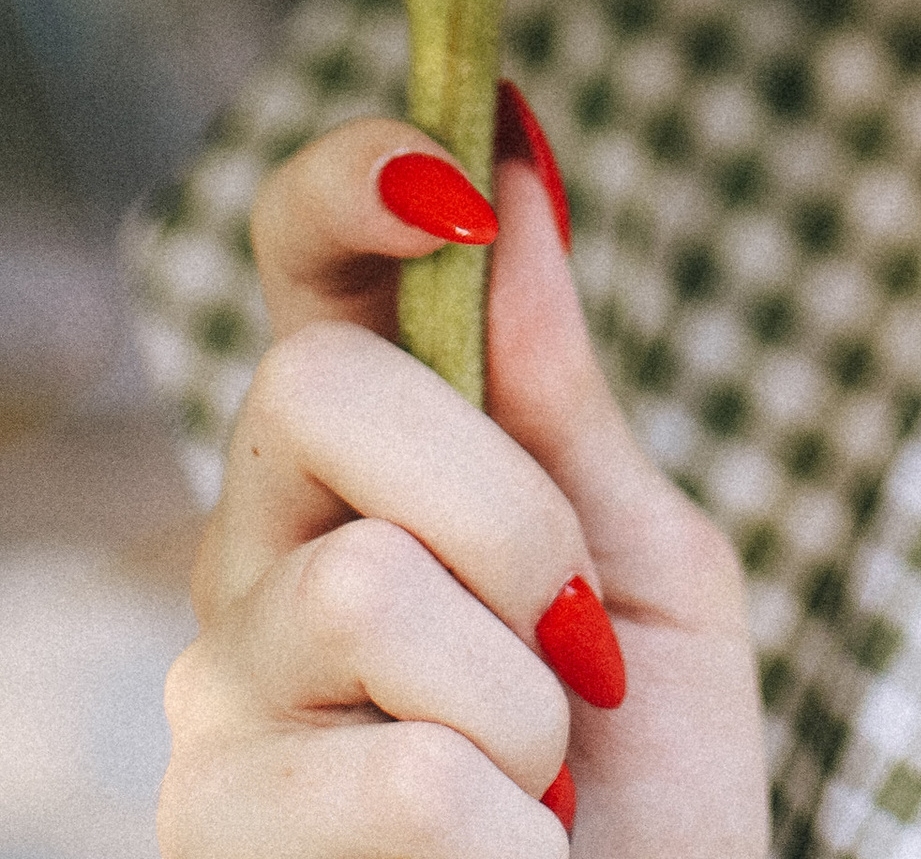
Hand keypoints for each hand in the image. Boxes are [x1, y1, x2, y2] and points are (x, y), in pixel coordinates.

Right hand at [162, 107, 768, 853]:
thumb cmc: (653, 781)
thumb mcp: (651, 563)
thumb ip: (568, 395)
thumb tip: (514, 175)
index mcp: (368, 456)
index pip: (294, 264)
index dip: (348, 182)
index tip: (452, 173)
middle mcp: (258, 553)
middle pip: (311, 389)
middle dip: (500, 498)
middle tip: (572, 629)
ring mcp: (221, 697)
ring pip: (365, 589)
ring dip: (523, 700)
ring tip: (540, 781)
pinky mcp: (219, 834)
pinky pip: (399, 776)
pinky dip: (511, 835)